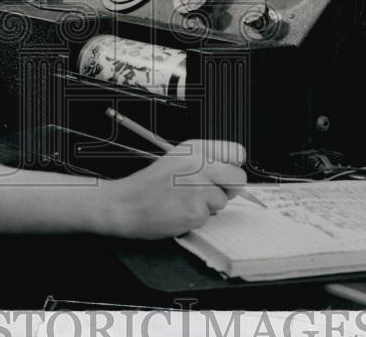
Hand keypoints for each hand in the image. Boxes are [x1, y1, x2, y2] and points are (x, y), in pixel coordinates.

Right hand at [100, 140, 247, 238]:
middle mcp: (199, 164)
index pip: (237, 152)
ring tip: (186, 200)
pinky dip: (197, 217)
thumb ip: (205, 160)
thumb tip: (231, 172)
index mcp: (195, 148)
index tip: (225, 173)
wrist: (126, 204)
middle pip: (238, 178)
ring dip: (209, 205)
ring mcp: (198, 188)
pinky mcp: (195, 210)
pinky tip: (180, 210)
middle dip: (229, 189)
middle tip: (211, 191)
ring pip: (223, 200)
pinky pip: (209, 217)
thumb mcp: (177, 158)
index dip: (233, 166)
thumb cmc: (150, 184)